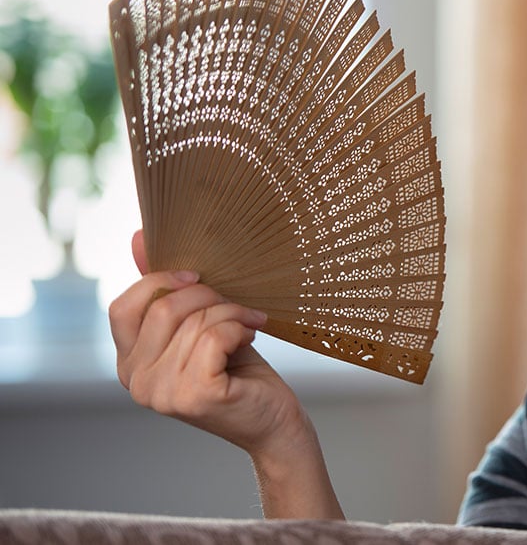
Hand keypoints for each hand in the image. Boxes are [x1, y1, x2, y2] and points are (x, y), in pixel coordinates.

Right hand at [109, 230, 310, 457]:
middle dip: (209, 296)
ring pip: (195, 321)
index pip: (122, 307)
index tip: (199, 276)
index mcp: (129, 363)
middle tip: (238, 306)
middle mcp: (136, 382)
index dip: (160, 281)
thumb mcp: (198, 324)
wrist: (273, 419)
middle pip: (164, 308)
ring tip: (249, 326)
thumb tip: (138, 236)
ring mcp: (162, 393)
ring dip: (232, 314)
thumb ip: (165, 288)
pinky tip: (250, 340)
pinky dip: (238, 329)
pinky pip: (214, 337)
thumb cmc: (238, 370)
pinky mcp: (195, 396)